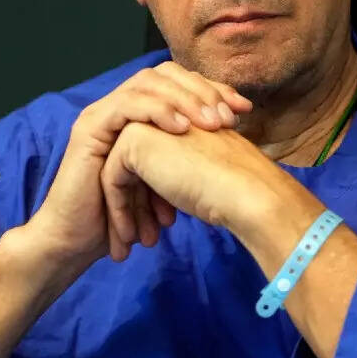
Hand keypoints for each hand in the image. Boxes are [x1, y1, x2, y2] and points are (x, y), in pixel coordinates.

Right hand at [25, 62, 252, 265]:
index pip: (179, 83)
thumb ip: (189, 156)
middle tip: (230, 116)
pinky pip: (126, 106)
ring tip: (212, 122)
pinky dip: (158, 112)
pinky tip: (182, 128)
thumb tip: (234, 146)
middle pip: (164, 75)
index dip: (212, 90)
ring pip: (147, 84)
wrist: (80, 243)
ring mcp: (102, 114)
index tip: (244, 110)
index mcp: (139, 114)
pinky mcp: (90, 128)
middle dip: (202, 91)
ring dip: (184, 100)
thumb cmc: (124, 218)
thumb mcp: (168, 181)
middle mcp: (120, 107)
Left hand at [99, 122, 300, 235]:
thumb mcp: (199, 170)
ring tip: (131, 244)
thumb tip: (163, 194)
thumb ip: (178, 169)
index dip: (150, 198)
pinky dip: (118, 210)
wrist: (243, 189)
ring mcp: (144, 121)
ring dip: (123, 211)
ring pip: (118, 173)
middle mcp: (159, 113)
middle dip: (134, 206)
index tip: (156, 228)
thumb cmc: (232, 186)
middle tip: (139, 239)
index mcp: (177, 118)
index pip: (150, 160)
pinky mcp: (132, 139)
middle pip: (132, 166)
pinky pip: (112, 179)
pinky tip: (129, 237)